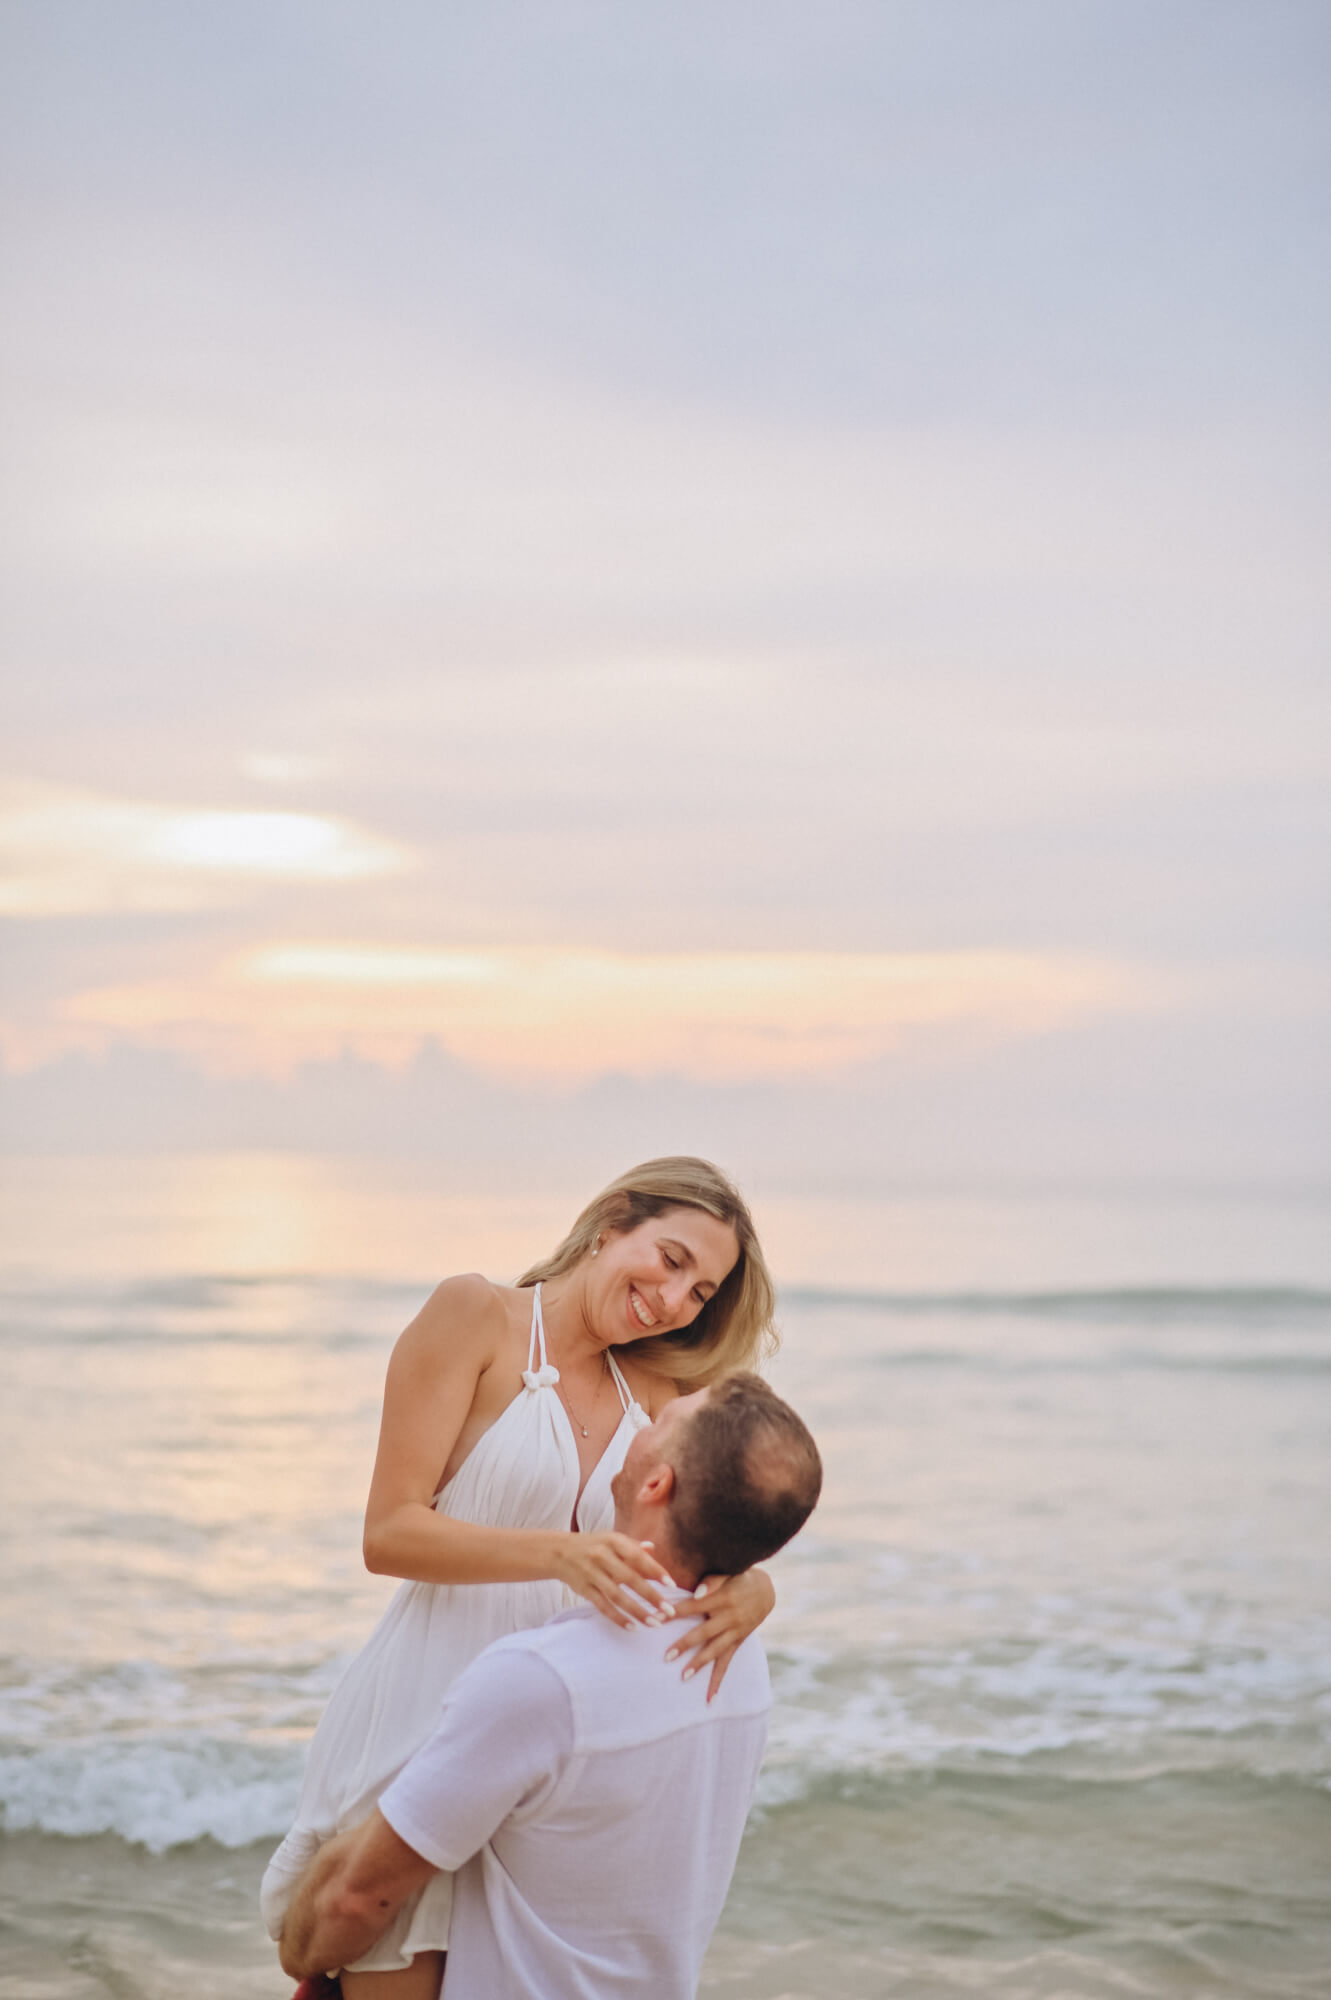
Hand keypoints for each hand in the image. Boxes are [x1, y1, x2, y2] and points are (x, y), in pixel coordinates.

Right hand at [557, 1533, 673, 1628]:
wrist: (558, 1551)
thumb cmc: (592, 1545)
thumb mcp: (611, 1539)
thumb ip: (632, 1545)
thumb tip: (653, 1548)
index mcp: (613, 1541)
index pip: (638, 1556)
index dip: (655, 1570)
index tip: (672, 1585)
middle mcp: (602, 1556)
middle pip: (630, 1579)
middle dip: (651, 1596)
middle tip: (669, 1611)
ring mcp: (592, 1574)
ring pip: (617, 1596)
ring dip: (637, 1611)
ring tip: (654, 1623)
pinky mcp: (584, 1589)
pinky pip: (603, 1606)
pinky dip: (618, 1617)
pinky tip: (632, 1627)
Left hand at [663, 1567, 775, 1700]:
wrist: (765, 1590)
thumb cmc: (739, 1577)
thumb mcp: (728, 1573)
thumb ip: (712, 1580)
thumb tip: (697, 1593)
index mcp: (722, 1598)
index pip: (693, 1606)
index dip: (674, 1612)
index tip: (656, 1619)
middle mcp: (728, 1617)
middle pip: (703, 1633)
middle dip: (684, 1645)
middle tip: (666, 1656)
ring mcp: (734, 1632)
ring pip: (714, 1651)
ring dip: (699, 1664)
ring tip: (683, 1676)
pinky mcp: (737, 1642)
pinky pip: (726, 1663)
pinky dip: (717, 1681)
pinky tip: (709, 1699)